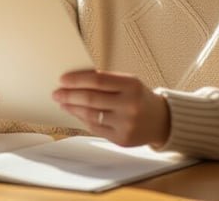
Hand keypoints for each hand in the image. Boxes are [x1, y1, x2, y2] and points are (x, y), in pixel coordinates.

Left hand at [52, 70, 170, 147]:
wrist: (162, 120)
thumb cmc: (139, 97)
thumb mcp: (129, 83)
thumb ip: (105, 81)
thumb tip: (74, 81)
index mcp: (131, 85)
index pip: (98, 80)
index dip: (77, 80)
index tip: (62, 79)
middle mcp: (130, 105)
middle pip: (91, 99)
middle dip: (69, 95)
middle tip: (56, 93)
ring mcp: (126, 124)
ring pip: (90, 115)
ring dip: (72, 108)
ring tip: (63, 103)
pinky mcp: (122, 139)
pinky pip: (95, 128)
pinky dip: (83, 120)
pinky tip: (76, 113)